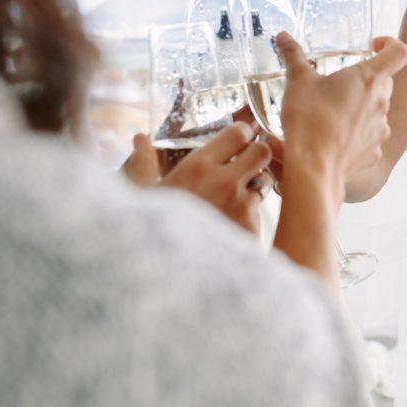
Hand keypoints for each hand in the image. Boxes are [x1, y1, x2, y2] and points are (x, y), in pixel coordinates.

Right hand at [124, 124, 271, 233]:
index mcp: (198, 167)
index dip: (243, 132)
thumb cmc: (151, 232)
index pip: (238, 133)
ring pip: (265, 181)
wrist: (168, 274)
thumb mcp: (141, 195)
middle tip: (247, 161)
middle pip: (262, 151)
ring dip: (255, 183)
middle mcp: (225, 182)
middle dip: (257, 153)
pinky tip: (234, 221)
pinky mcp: (251, 228)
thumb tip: (140, 138)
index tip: (240, 137)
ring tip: (237, 194)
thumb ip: (143, 163)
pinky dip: (250, 213)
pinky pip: (259, 210)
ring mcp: (241, 206)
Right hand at [276, 32, 406, 186]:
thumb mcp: (297, 81)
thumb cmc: (309, 120)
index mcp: (369, 78)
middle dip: (367, 77)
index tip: (373, 46)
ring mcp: (381, 129)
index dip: (391, 43)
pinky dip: (357, 131)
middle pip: (386, 80)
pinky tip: (334, 135)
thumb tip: (284, 38)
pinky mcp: (374, 151)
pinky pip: (370, 134)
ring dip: (361, 105)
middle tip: (341, 80)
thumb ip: (293, 56)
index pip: (400, 52)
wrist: (314, 168)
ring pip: (378, 109)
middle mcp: (382, 102)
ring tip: (332, 110)